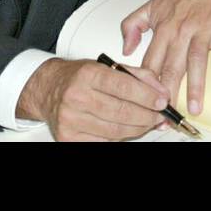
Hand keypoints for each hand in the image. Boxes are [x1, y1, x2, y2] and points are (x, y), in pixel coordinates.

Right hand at [16, 58, 167, 140]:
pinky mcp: (69, 138)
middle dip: (147, 116)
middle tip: (159, 115)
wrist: (48, 89)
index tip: (162, 101)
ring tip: (147, 123)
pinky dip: (120, 138)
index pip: (123, 86)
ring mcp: (71, 120)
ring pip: (115, 131)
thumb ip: (136, 75)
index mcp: (87, 74)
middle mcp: (76, 96)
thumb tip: (160, 91)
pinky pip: (104, 143)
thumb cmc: (79, 77)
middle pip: (122, 112)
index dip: (147, 96)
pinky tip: (127, 130)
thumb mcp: (107, 67)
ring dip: (137, 129)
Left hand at [121, 0, 210, 115]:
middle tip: (169, 111)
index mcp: (163, 28)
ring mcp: (204, 28)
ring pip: (197, 59)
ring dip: (197, 84)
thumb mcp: (151, 6)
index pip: (152, 61)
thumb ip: (132, 25)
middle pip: (173, 65)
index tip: (145, 101)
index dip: (147, 82)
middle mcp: (182, 30)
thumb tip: (126, 48)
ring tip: (195, 106)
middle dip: (170, 90)